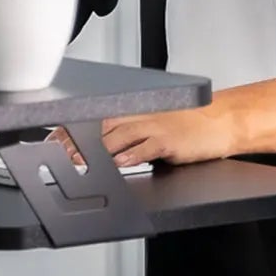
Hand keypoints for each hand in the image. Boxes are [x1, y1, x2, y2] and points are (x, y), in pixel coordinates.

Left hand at [47, 104, 235, 168]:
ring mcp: (155, 127)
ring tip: (77, 162)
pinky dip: (130, 155)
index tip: (52, 140)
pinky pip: (146, 147)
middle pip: (99, 126)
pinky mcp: (169, 141)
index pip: (95, 118)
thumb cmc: (189, 123)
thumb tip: (102, 150)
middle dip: (75, 140)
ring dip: (95, 150)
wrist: (222, 120)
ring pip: (118, 136)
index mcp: (134, 111)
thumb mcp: (154, 125)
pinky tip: (117, 163)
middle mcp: (141, 116)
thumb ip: (128, 136)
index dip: (72, 129)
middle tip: (55, 154)